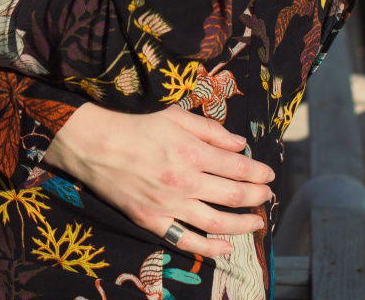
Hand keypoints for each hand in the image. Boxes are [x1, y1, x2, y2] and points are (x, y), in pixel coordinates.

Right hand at [42, 102, 274, 259]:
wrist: (96, 146)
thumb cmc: (137, 126)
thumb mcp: (175, 116)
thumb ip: (209, 129)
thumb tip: (240, 143)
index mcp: (191, 152)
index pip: (237, 166)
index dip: (258, 171)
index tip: (269, 173)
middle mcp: (185, 181)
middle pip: (233, 195)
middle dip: (257, 196)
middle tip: (268, 196)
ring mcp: (170, 205)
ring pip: (217, 222)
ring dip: (244, 224)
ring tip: (258, 223)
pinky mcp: (154, 222)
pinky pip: (187, 240)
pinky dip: (210, 248)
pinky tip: (226, 247)